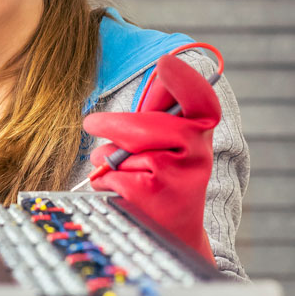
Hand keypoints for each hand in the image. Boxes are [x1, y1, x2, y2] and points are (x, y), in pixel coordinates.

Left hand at [83, 54, 220, 264]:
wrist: (174, 234)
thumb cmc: (166, 180)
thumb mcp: (172, 145)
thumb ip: (159, 115)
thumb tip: (151, 79)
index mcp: (203, 135)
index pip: (202, 102)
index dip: (185, 80)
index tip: (165, 62)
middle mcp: (197, 154)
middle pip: (142, 125)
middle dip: (110, 124)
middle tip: (91, 123)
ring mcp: (175, 176)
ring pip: (121, 151)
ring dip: (108, 157)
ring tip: (115, 167)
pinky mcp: (150, 195)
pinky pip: (111, 174)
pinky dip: (104, 180)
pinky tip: (119, 190)